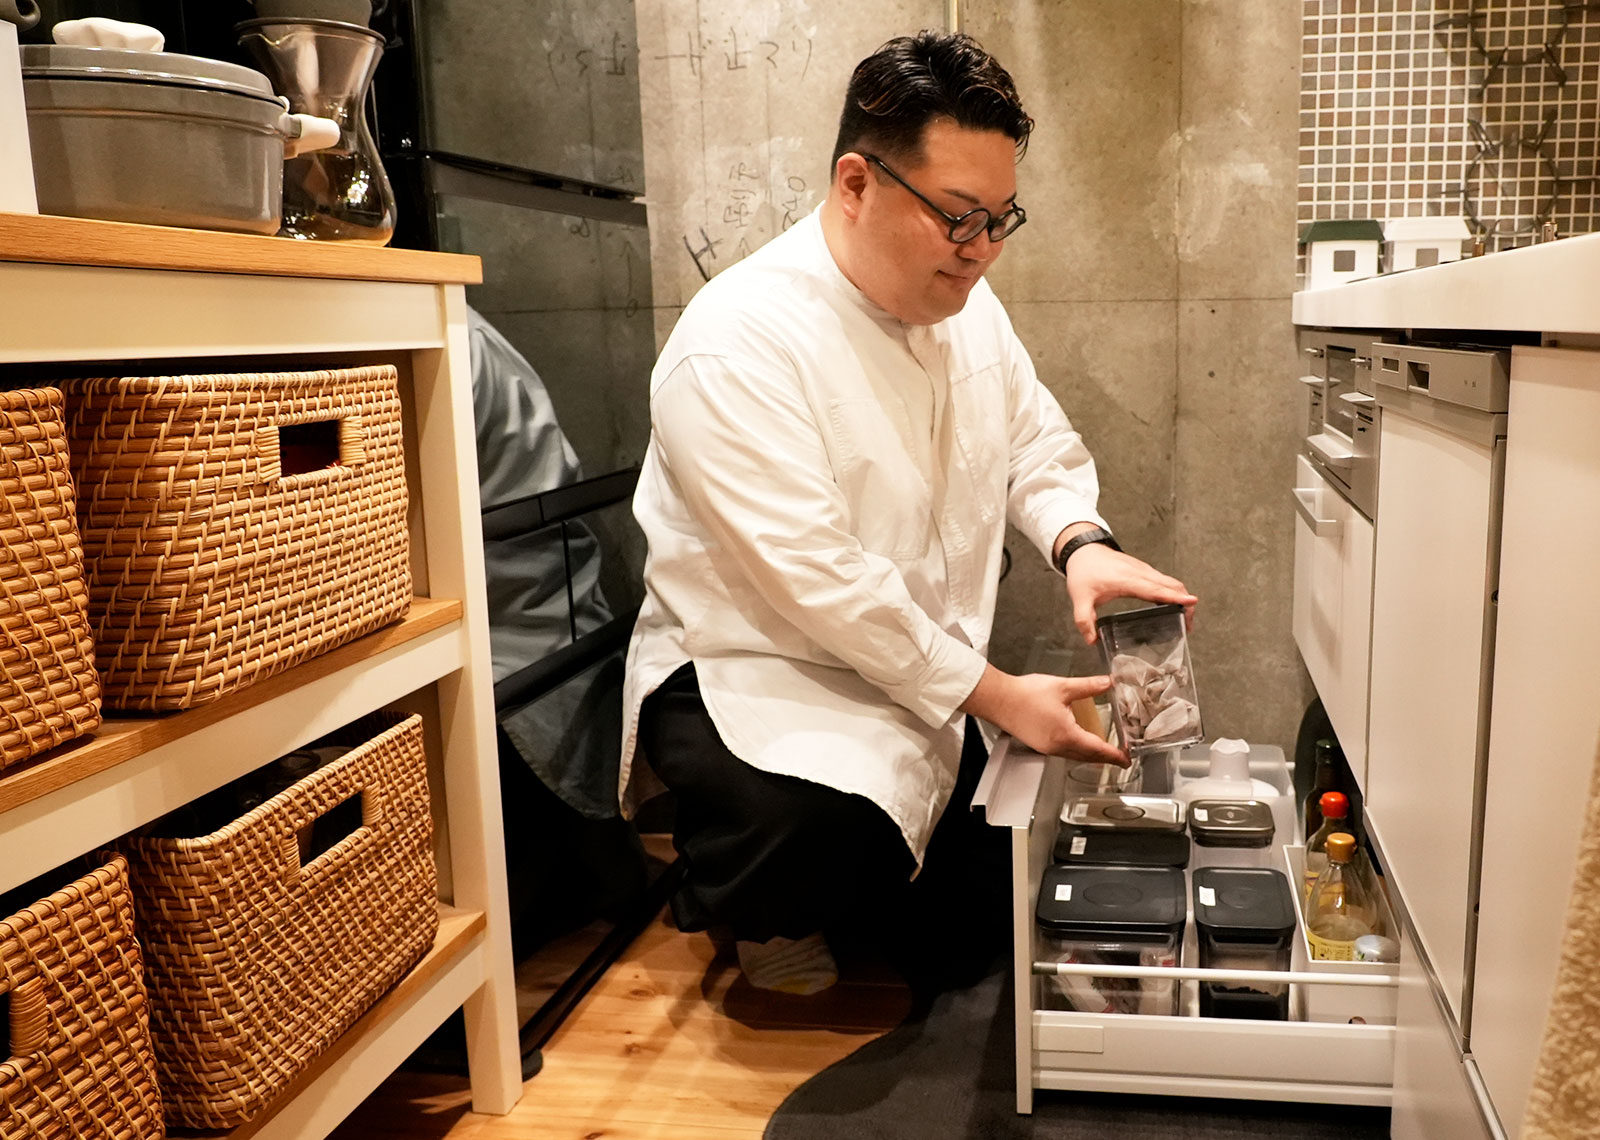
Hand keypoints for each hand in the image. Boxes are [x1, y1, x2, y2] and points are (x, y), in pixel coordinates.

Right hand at [961, 665, 1127, 766]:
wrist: (998, 699)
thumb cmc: (1025, 695)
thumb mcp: (1063, 687)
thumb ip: (1088, 686)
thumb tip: (1107, 683)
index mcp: (1066, 735)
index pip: (1098, 749)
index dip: (1115, 755)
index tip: (1127, 760)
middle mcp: (1057, 747)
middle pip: (1088, 756)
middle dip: (1106, 757)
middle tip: (1120, 757)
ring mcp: (1046, 748)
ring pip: (1075, 756)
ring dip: (1091, 754)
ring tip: (1102, 748)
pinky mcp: (1038, 744)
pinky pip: (1063, 752)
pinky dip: (1076, 750)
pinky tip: (1077, 740)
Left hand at [1060, 542, 1196, 643]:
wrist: (1083, 550)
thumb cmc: (1083, 571)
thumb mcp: (1079, 598)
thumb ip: (1084, 620)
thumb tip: (1092, 640)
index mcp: (1127, 580)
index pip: (1156, 589)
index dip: (1174, 597)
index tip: (1191, 602)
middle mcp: (1140, 572)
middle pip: (1172, 585)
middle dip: (1185, 602)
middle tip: (1189, 623)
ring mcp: (1143, 569)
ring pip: (1170, 581)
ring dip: (1181, 596)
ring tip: (1186, 617)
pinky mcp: (1143, 569)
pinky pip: (1164, 579)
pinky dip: (1174, 591)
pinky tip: (1172, 603)